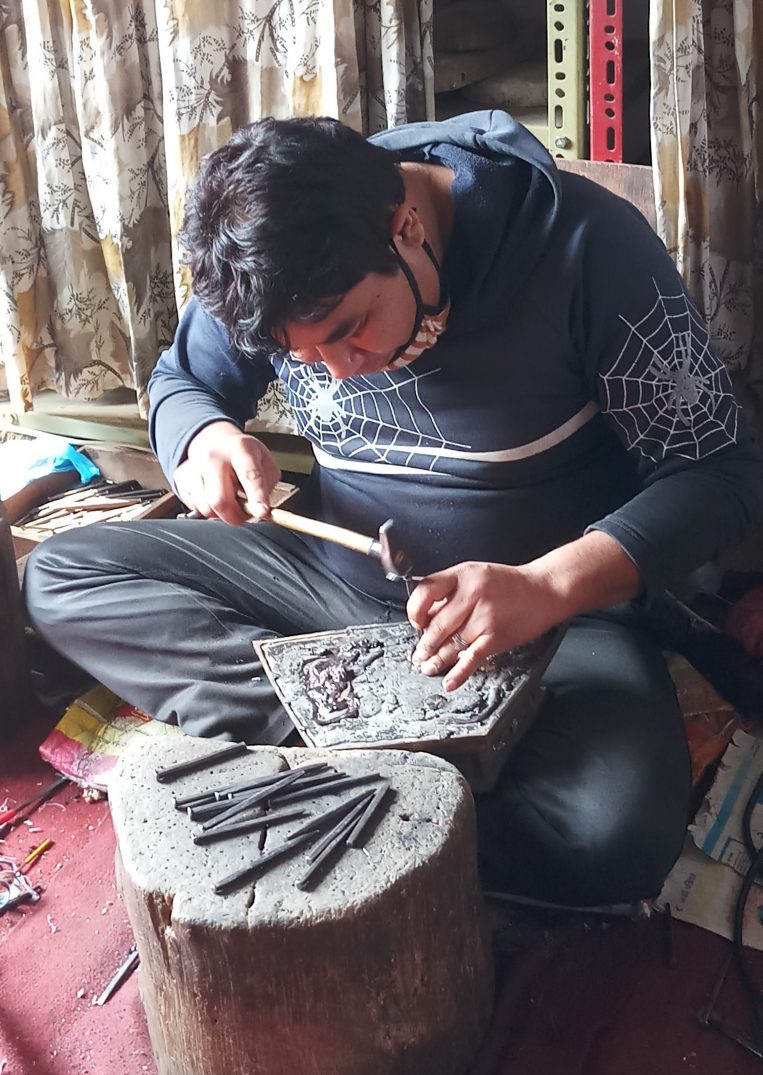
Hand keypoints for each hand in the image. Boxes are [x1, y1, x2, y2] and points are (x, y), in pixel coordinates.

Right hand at [174, 421, 280, 524]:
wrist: (213, 439)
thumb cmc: (241, 453)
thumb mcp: (264, 460)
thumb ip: (267, 484)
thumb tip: (262, 509)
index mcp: (240, 448)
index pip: (249, 476)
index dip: (257, 497)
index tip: (261, 512)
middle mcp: (213, 456)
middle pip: (220, 499)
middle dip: (235, 516)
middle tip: (244, 514)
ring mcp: (194, 467)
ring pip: (206, 508)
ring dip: (221, 513)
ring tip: (229, 498)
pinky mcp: (181, 478)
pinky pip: (195, 507)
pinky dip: (208, 508)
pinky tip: (214, 495)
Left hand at [407, 533, 641, 691]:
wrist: (545, 590)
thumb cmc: (510, 584)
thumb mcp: (476, 574)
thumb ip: (452, 591)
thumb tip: (428, 614)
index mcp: (462, 575)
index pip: (426, 592)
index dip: (415, 610)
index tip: (415, 622)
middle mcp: (471, 594)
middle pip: (436, 624)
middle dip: (425, 644)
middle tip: (419, 654)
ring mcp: (484, 617)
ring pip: (452, 644)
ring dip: (437, 659)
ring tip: (428, 667)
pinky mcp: (496, 636)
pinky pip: (471, 658)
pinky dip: (458, 673)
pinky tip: (449, 680)